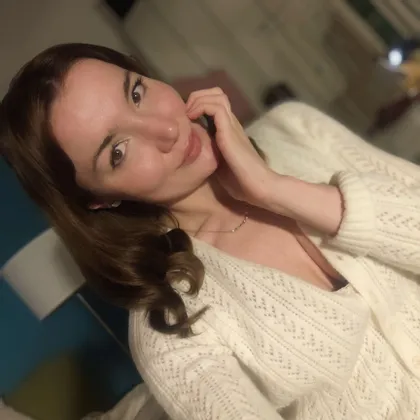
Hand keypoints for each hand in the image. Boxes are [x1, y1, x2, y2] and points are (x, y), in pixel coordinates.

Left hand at [186, 88, 274, 205]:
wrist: (259, 186)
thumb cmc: (240, 182)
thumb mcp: (218, 164)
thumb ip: (209, 154)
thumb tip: (193, 152)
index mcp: (229, 130)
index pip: (215, 104)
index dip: (199, 104)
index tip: (186, 119)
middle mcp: (231, 123)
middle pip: (217, 94)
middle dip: (197, 97)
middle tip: (186, 113)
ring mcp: (232, 125)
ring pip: (216, 95)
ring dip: (198, 100)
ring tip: (188, 115)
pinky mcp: (230, 130)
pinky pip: (215, 107)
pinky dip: (200, 107)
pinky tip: (192, 119)